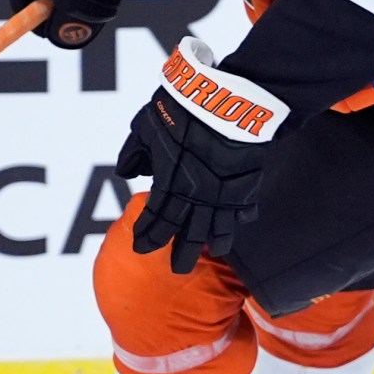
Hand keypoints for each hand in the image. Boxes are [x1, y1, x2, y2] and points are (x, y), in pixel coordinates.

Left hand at [118, 39, 285, 273]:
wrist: (227, 103)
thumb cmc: (181, 111)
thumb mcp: (145, 127)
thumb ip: (133, 152)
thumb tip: (126, 172)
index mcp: (169, 186)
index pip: (156, 221)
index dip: (147, 236)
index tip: (140, 248)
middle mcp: (197, 199)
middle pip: (188, 235)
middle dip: (181, 254)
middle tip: (177, 270)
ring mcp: (224, 196)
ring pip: (218, 230)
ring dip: (214, 243)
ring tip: (213, 253)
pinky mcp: (246, 186)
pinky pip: (244, 210)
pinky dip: (240, 220)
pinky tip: (240, 225)